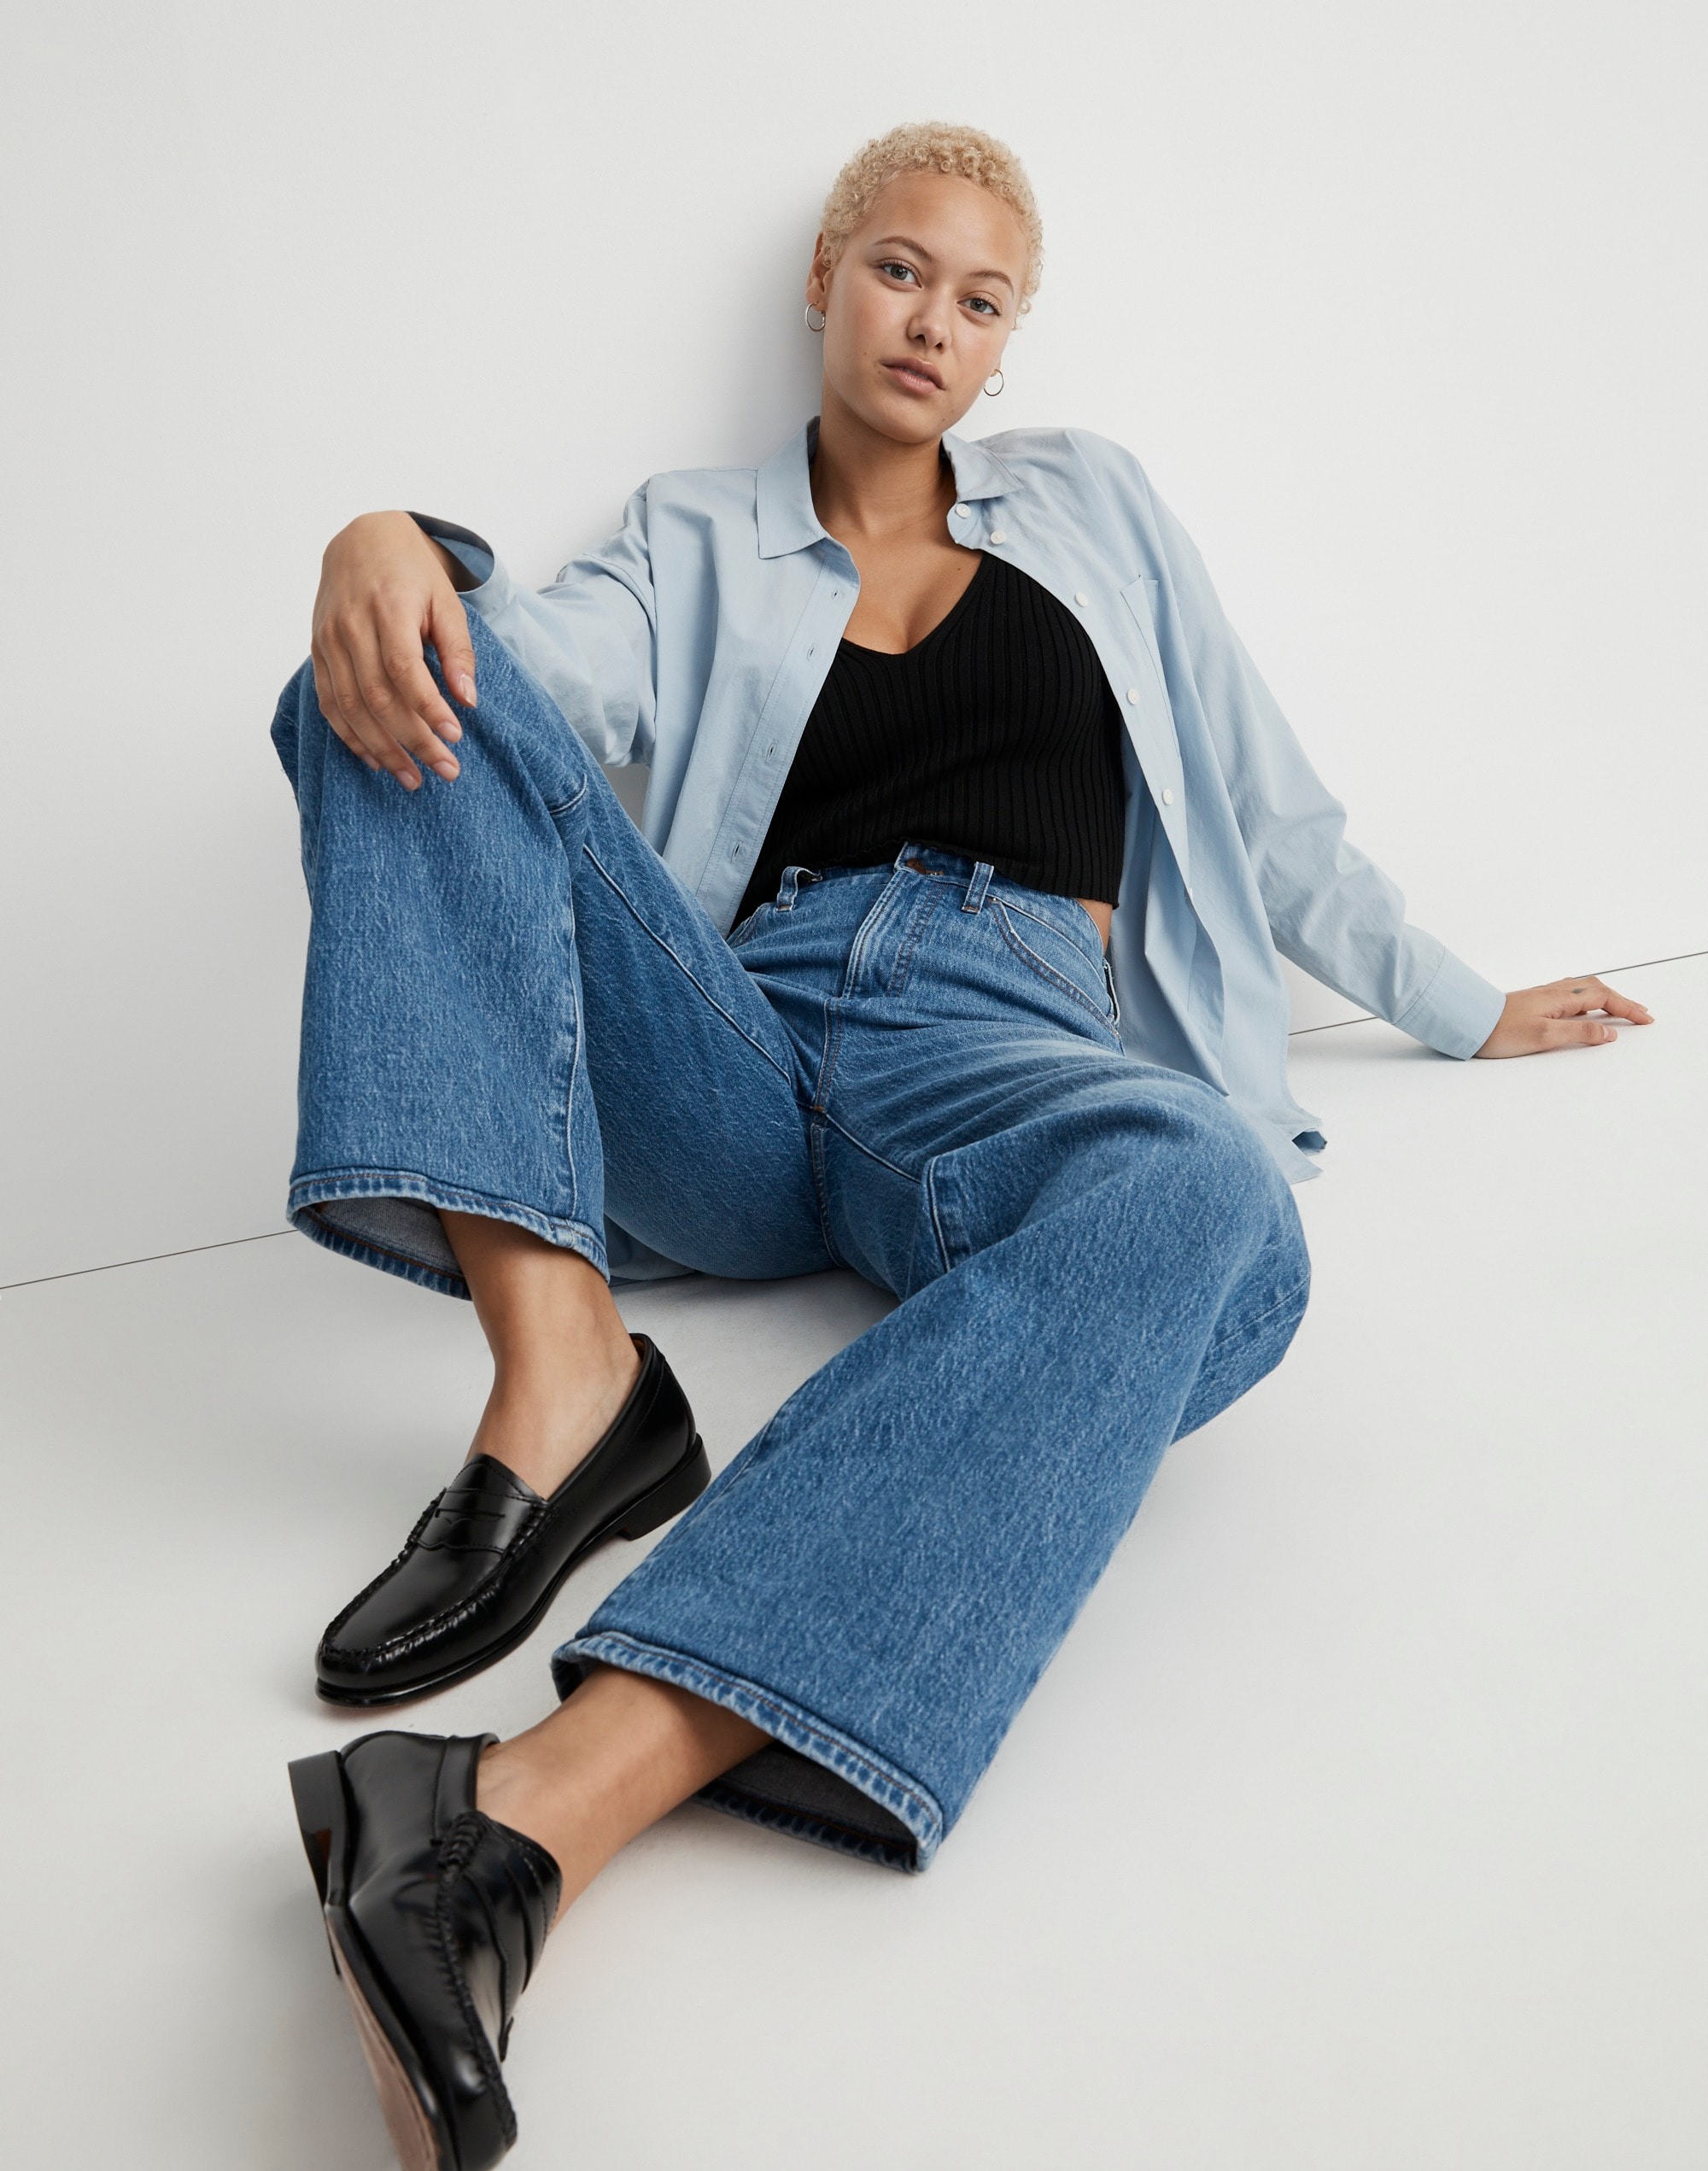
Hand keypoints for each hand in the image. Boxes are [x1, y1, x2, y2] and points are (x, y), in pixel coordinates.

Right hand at [310, 511, 478, 788]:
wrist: (362, 540)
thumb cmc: (411, 572)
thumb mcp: (447, 600)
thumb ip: (458, 650)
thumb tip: (468, 700)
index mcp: (387, 608)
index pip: (404, 669)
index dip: (428, 708)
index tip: (455, 736)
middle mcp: (351, 626)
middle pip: (378, 696)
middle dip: (413, 740)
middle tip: (445, 770)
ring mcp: (328, 641)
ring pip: (350, 707)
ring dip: (382, 749)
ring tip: (412, 778)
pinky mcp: (318, 652)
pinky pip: (329, 703)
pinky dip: (350, 737)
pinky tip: (376, 759)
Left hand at [1475, 974, 1653, 1056]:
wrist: (1467, 1022)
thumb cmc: (1500, 1031)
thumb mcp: (1545, 1037)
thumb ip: (1579, 1033)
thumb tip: (1609, 1033)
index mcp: (1561, 998)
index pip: (1604, 998)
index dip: (1627, 1008)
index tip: (1646, 1018)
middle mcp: (1554, 991)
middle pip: (1598, 989)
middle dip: (1622, 1001)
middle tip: (1642, 1013)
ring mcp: (1543, 994)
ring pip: (1585, 989)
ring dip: (1607, 997)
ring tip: (1621, 1008)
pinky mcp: (1534, 1001)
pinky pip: (1572, 993)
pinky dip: (1589, 998)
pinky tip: (1585, 1004)